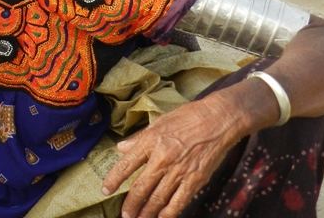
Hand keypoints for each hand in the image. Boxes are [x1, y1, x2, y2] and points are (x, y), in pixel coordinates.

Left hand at [101, 88, 251, 217]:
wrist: (218, 119)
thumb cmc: (187, 116)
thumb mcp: (158, 122)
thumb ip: (138, 138)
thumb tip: (120, 148)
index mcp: (150, 141)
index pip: (126, 165)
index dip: (113, 180)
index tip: (105, 190)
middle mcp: (162, 158)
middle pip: (141, 187)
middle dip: (131, 204)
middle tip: (124, 215)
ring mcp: (179, 171)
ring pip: (158, 198)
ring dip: (147, 212)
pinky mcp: (195, 180)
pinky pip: (179, 201)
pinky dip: (168, 213)